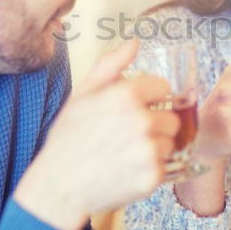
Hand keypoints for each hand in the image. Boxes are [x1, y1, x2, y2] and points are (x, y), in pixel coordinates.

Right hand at [13, 39, 179, 229]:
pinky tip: (128, 169)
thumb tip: (134, 42)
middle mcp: (140, 121)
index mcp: (124, 96)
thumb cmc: (68, 138)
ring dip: (156, 146)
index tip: (139, 107)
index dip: (151, 97)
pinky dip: (151, 169)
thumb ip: (110, 66)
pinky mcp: (151, 176)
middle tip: (131, 135)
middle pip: (172, 117)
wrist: (58, 187)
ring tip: (128, 153)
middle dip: (156, 124)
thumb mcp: (82, 95)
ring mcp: (148, 150)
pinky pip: (165, 166)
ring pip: (170, 142)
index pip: (163, 87)